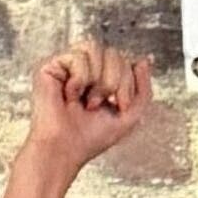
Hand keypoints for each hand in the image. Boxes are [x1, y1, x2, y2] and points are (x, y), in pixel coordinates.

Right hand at [24, 41, 152, 175]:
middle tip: (101, 105)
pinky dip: (80, 80)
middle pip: (113, 53)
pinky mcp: (51, 65)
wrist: (66, 148)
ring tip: (87, 101)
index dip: (128, 83)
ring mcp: (68, 65)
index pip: (125, 61)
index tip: (120, 105)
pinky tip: (70, 94)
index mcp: (103, 78)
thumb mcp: (130, 115)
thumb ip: (143, 89)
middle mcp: (86, 68)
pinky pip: (77, 57)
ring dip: (98, 81)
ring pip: (95, 48)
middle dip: (115, 83)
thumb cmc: (92, 137)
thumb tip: (146, 60)